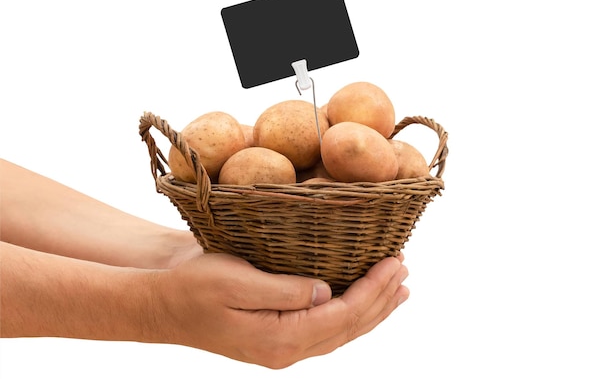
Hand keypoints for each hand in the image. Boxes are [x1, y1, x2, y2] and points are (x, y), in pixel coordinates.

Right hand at [152, 252, 408, 368]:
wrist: (162, 305)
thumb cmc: (194, 287)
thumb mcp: (237, 282)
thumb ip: (286, 290)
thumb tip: (329, 291)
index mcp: (280, 338)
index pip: (343, 315)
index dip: (374, 290)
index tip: (395, 262)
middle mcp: (286, 350)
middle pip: (348, 327)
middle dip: (381, 299)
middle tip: (405, 270)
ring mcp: (281, 348)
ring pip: (340, 331)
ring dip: (372, 309)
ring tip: (398, 291)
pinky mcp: (276, 338)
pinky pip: (325, 329)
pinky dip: (349, 314)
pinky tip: (359, 303)